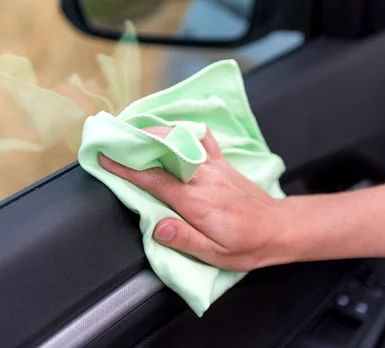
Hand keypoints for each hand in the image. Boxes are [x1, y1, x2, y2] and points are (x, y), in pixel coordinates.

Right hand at [99, 127, 291, 271]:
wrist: (278, 228)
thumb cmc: (247, 245)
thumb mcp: (215, 255)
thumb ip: (184, 239)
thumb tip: (156, 227)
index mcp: (196, 202)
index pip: (154, 180)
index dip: (126, 168)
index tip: (106, 158)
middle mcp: (204, 178)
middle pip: (165, 151)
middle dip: (137, 142)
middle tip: (115, 137)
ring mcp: (214, 166)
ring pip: (182, 139)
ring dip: (157, 132)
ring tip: (135, 132)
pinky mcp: (223, 162)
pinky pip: (203, 137)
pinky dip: (185, 129)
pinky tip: (174, 130)